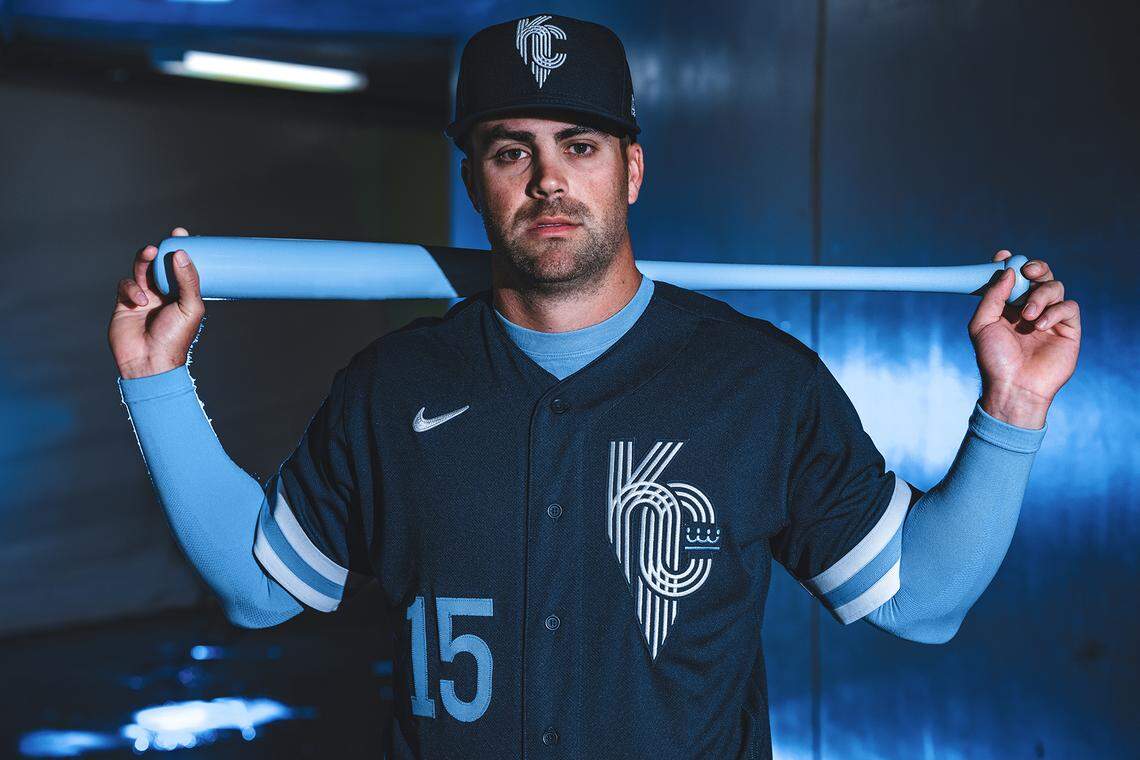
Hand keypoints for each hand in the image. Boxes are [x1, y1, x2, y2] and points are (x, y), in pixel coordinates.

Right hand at [108, 226, 205, 378]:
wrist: (150, 362)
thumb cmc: (175, 338)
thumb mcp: (190, 307)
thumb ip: (188, 280)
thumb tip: (181, 253)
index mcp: (182, 293)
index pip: (180, 266)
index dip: (180, 249)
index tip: (181, 233)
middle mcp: (163, 292)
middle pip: (158, 263)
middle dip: (159, 250)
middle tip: (164, 241)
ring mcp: (143, 296)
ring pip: (140, 269)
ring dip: (144, 260)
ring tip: (150, 254)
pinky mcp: (124, 302)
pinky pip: (125, 284)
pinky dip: (132, 288)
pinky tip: (141, 301)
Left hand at [967, 249, 1080, 427]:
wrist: (1014, 387)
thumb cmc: (994, 359)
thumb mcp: (982, 325)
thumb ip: (992, 297)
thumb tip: (1006, 272)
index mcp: (1008, 306)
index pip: (1013, 277)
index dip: (1010, 264)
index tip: (1003, 255)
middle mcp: (1029, 309)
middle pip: (1039, 276)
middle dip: (1034, 267)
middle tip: (1027, 270)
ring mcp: (1050, 318)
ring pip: (1055, 287)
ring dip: (1040, 295)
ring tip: (1028, 316)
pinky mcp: (1068, 329)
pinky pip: (1069, 307)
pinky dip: (1054, 311)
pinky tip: (1040, 325)